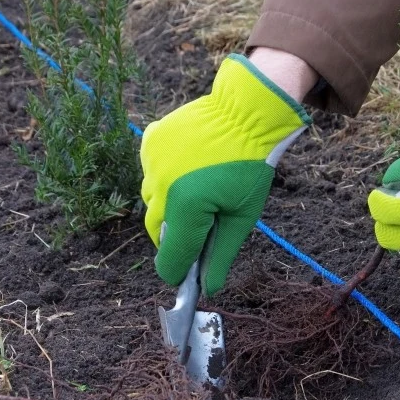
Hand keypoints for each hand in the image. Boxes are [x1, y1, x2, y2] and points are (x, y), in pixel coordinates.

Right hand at [141, 54, 310, 295]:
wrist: (245, 111)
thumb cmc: (250, 165)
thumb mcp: (242, 216)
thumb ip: (221, 254)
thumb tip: (209, 288)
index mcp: (186, 208)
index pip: (169, 260)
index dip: (179, 271)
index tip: (188, 273)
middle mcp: (161, 187)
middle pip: (157, 232)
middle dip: (176, 237)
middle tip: (200, 229)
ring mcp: (151, 163)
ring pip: (152, 201)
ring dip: (169, 206)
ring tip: (198, 190)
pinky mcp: (149, 143)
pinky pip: (151, 172)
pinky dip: (165, 177)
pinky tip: (189, 166)